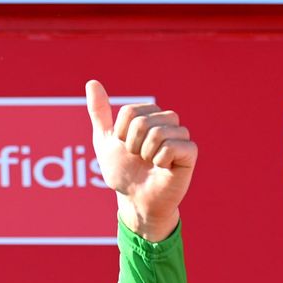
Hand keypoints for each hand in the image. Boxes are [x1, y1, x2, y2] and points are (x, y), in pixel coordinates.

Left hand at [86, 80, 196, 241]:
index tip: (125, 148)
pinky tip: (162, 167)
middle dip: (132, 144)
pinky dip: (160, 159)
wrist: (135, 199)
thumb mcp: (105, 141)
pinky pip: (172, 146)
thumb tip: (92, 83)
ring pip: (158, 132)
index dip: (121, 134)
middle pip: (143, 120)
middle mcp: (167, 121)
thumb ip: (99, 112)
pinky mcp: (190, 152)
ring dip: (146, 153)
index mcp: (148, 115)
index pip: (129, 112)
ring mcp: (180, 135)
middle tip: (138, 158)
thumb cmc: (122, 171)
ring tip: (149, 162)